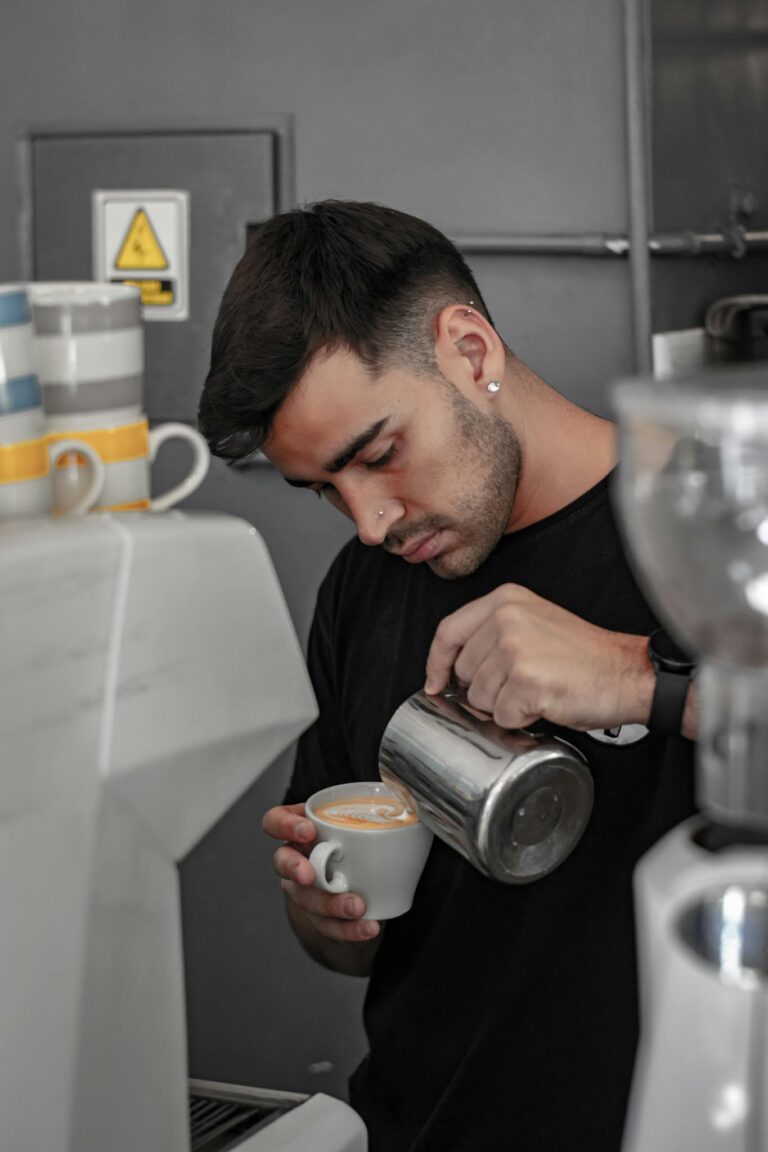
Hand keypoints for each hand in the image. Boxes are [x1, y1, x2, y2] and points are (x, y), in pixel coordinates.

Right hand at [262, 803, 379, 943]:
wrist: (366, 886)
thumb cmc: (362, 844)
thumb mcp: (364, 823)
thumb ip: (378, 809)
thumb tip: (408, 798)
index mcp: (301, 829)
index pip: (275, 821)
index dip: (285, 825)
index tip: (309, 830)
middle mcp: (296, 858)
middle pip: (282, 862)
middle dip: (295, 869)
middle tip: (312, 876)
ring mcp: (304, 891)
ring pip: (305, 899)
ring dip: (330, 904)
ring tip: (357, 907)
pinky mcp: (320, 918)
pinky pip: (329, 926)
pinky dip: (349, 929)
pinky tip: (368, 927)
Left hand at [424, 583, 652, 730]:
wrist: (627, 672)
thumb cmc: (584, 655)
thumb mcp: (534, 624)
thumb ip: (492, 634)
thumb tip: (453, 671)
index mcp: (505, 600)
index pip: (449, 631)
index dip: (437, 661)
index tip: (435, 681)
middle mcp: (505, 619)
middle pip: (463, 671)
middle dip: (486, 688)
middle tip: (523, 683)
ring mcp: (514, 649)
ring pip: (480, 697)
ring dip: (505, 705)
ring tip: (538, 689)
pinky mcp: (526, 681)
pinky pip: (502, 716)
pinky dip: (522, 719)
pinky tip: (545, 702)